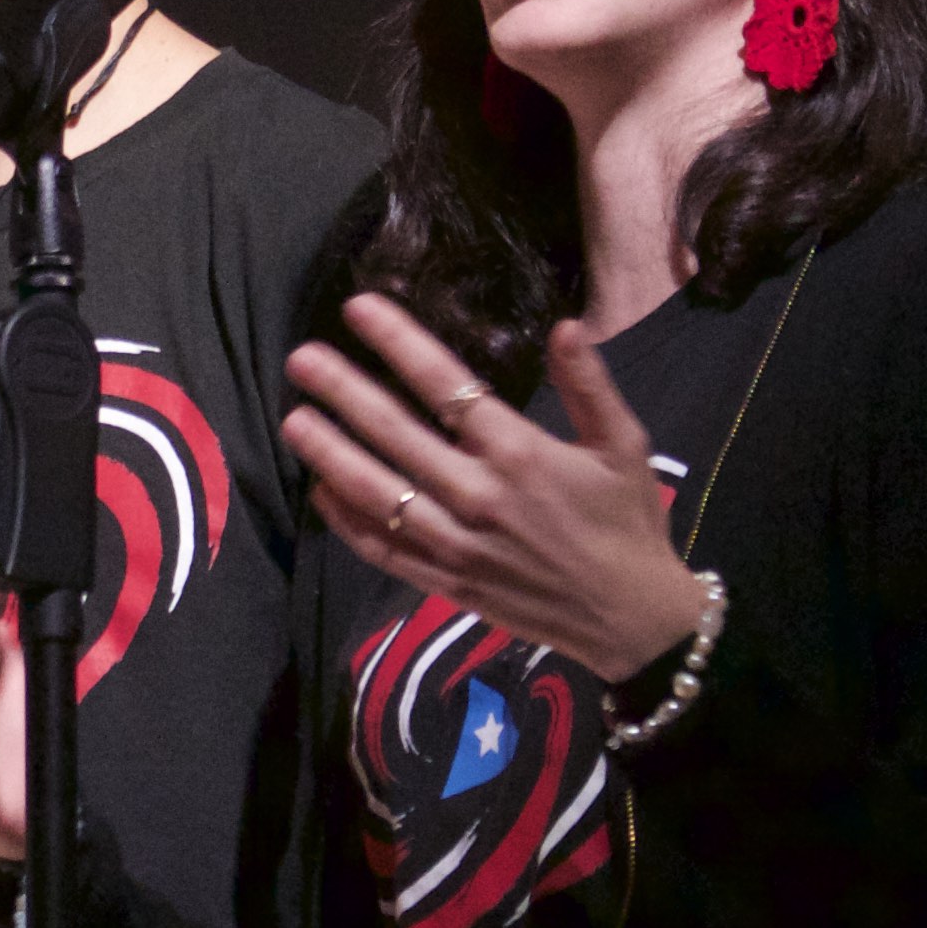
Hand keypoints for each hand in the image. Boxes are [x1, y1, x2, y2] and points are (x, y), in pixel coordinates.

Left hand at [285, 297, 709, 680]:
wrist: (633, 619)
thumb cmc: (629, 523)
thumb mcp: (626, 446)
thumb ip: (591, 385)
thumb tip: (564, 325)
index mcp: (520, 453)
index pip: (446, 385)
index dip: (398, 343)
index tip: (358, 309)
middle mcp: (478, 495)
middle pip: (395, 433)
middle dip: (342, 391)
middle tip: (301, 358)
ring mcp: (457, 543)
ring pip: (376, 492)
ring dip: (330, 453)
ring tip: (293, 419)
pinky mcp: (447, 582)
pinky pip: (384, 549)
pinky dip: (347, 522)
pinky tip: (319, 492)